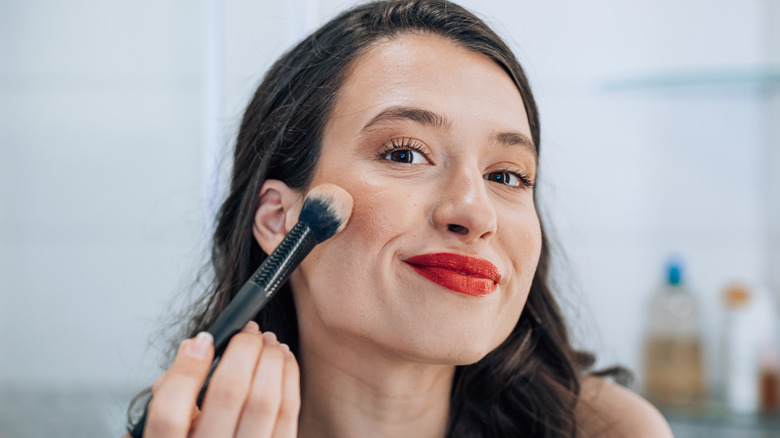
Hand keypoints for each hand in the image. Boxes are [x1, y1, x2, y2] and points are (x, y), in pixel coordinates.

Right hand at [134, 321, 299, 437]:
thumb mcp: (169, 428)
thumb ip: (172, 392)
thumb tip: (197, 346)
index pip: (168, 415)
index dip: (185, 370)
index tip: (202, 340)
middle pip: (228, 394)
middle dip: (243, 350)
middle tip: (248, 331)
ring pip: (264, 402)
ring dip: (270, 360)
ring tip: (269, 340)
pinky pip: (288, 415)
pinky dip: (288, 379)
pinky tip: (284, 360)